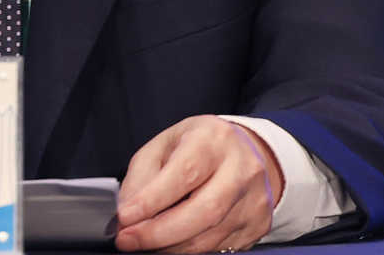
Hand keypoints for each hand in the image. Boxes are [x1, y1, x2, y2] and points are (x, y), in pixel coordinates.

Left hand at [114, 116, 284, 252]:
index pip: (184, 174)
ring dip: (170, 245)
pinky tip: (172, 240)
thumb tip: (128, 213)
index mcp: (215, 139)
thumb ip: (142, 176)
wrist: (243, 152)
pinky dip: (188, 248)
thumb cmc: (199, 146)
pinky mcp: (258, 225)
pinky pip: (218, 247)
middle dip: (159, 233)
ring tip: (145, 242)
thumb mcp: (164, 145)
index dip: (152, 200)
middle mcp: (242, 169)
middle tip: (128, 240)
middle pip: (203, 212)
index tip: (125, 216)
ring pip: (209, 237)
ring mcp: (254, 200)